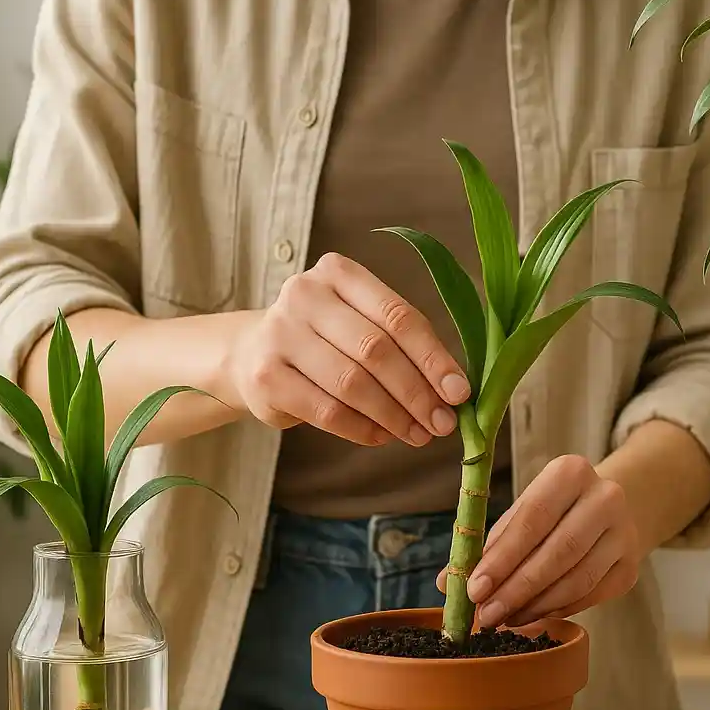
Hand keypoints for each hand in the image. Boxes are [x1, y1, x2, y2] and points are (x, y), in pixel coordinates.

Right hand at [226, 253, 470, 445]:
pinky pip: (327, 411)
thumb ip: (404, 347)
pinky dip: (362, 429)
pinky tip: (382, 436)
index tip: (459, 393)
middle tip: (442, 423)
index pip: (398, 316)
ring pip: (352, 384)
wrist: (249, 354)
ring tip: (417, 433)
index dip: (433, 358)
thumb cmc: (325, 340)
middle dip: (416, 393)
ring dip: (393, 416)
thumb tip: (453, 393)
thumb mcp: (362, 324)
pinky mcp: (266, 377)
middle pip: (376, 350)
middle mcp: (304, 295)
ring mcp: (279, 334)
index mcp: (338, 273)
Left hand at [437, 455, 641, 629]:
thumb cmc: (551, 513)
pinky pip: (590, 596)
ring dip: (536, 605)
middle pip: (558, 551)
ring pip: (577, 578)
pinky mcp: (630, 567)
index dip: (502, 557)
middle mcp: (605, 497)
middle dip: (517, 588)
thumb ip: (487, 544)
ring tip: (505, 619)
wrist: (607, 512)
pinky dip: (557, 610)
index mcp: (570, 472)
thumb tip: (446, 583)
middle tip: (487, 615)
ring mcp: (624, 533)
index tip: (475, 588)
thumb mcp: (520, 513)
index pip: (532, 518)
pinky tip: (532, 616)